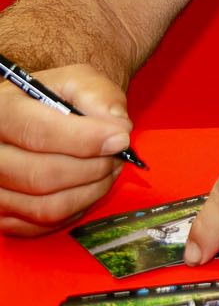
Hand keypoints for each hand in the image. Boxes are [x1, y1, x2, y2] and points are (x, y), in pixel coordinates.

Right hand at [0, 64, 130, 236]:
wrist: (40, 115)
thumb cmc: (58, 98)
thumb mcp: (78, 81)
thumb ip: (100, 98)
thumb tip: (118, 129)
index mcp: (0, 110)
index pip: (38, 133)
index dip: (85, 140)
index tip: (120, 140)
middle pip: (40, 175)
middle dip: (92, 169)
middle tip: (118, 156)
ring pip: (44, 206)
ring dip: (89, 191)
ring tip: (109, 170)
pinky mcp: (1, 213)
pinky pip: (43, 224)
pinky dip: (76, 208)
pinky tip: (88, 186)